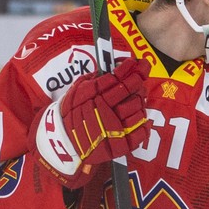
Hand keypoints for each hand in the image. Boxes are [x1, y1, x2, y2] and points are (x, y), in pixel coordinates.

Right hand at [36, 57, 148, 186]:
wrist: (64, 139)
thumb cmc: (72, 110)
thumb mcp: (79, 88)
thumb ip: (98, 78)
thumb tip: (119, 66)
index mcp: (95, 96)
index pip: (120, 78)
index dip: (132, 68)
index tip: (137, 63)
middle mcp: (105, 112)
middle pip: (132, 93)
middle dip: (138, 83)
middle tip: (138, 79)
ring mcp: (114, 131)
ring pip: (139, 111)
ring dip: (140, 102)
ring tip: (136, 99)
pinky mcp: (120, 146)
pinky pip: (141, 133)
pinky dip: (144, 123)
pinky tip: (140, 117)